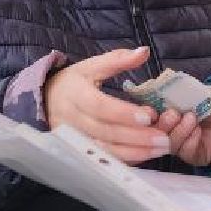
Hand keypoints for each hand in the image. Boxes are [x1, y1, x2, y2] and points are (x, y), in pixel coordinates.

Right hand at [44, 47, 169, 164]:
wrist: (47, 101)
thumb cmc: (74, 82)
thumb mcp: (91, 66)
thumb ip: (117, 59)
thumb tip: (144, 51)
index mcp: (75, 94)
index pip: (99, 106)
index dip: (123, 113)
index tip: (149, 115)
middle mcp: (73, 120)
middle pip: (105, 131)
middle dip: (136, 136)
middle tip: (163, 138)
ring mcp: (76, 139)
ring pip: (106, 150)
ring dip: (135, 151)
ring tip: (161, 149)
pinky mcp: (81, 151)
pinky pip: (105, 159)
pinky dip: (127, 159)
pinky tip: (147, 155)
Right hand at [152, 86, 210, 166]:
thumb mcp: (196, 91)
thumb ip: (174, 93)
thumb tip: (153, 91)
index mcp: (170, 109)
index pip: (150, 116)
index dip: (147, 114)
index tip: (150, 109)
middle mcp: (174, 127)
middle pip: (154, 133)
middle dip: (161, 123)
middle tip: (172, 114)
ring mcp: (184, 142)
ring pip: (167, 143)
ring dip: (176, 131)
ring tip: (191, 118)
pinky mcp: (196, 155)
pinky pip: (183, 152)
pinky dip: (188, 140)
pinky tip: (198, 130)